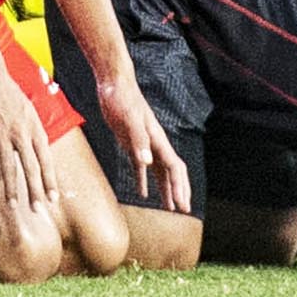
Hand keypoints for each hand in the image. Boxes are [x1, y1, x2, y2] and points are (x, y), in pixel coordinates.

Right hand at [0, 73, 59, 232]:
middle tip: (38, 209)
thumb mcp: (29, 111)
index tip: (54, 198)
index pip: (46, 159)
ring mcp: (2, 133)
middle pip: (31, 167)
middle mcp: (21, 133)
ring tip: (12, 205)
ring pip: (8, 166)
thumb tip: (37, 152)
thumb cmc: (9, 93)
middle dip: (35, 190)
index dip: (50, 180)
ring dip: (11, 188)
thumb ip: (32, 132)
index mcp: (35, 128)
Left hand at [92, 85, 189, 218]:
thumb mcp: (129, 120)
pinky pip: (141, 167)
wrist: (113, 84)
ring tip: (168, 208)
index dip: (180, 188)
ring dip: (165, 189)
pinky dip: (144, 181)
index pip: (174, 168)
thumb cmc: (122, 100)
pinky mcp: (132, 143)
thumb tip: (147, 164)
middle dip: (179, 191)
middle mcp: (155, 144)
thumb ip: (138, 141)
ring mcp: (144, 144)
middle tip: (183, 211)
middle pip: (172, 172)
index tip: (182, 206)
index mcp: (158, 140)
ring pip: (160, 172)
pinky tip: (142, 193)